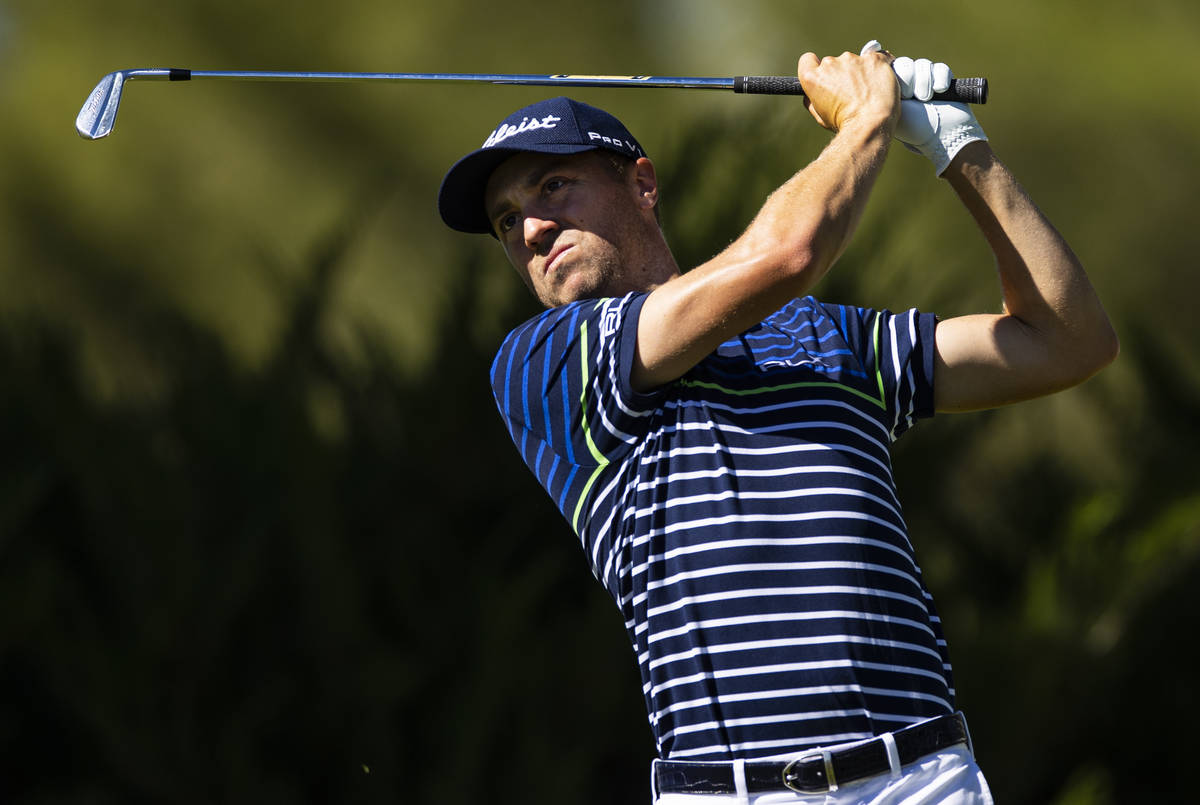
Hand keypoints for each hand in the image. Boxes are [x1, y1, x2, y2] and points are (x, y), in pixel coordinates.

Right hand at [796, 42, 897, 132]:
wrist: (871, 123)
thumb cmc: (845, 123)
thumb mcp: (821, 117)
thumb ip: (813, 101)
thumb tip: (811, 95)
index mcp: (813, 78)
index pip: (807, 60)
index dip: (815, 67)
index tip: (823, 75)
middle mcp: (830, 64)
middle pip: (833, 63)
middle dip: (840, 74)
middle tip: (851, 92)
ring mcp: (853, 59)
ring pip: (854, 61)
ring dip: (859, 72)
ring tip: (868, 92)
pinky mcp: (873, 58)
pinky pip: (877, 56)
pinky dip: (878, 67)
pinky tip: (881, 80)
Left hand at [889, 51, 987, 174]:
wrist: (944, 135)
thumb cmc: (913, 128)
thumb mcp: (889, 108)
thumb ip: (879, 91)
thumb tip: (873, 66)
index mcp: (890, 93)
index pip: (887, 68)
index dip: (892, 72)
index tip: (896, 89)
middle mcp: (907, 87)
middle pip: (904, 63)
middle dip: (908, 77)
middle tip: (909, 96)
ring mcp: (925, 83)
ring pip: (922, 64)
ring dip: (924, 80)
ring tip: (925, 98)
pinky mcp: (942, 81)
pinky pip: (939, 68)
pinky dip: (940, 77)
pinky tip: (940, 90)